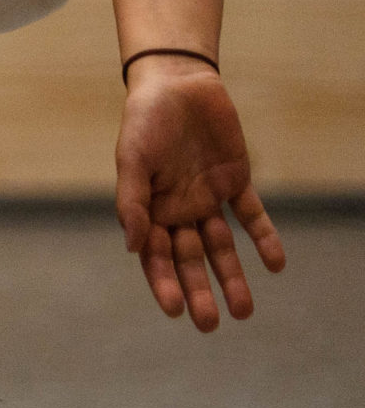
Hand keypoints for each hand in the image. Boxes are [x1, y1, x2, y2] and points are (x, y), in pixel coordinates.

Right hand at [113, 60, 285, 329]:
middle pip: (191, 260)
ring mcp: (208, 198)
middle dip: (201, 291)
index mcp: (149, 210)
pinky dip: (264, 239)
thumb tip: (134, 247)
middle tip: (212, 324)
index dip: (164, 283)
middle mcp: (179, 211)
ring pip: (223, 246)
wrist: (177, 83)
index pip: (156, 257)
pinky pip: (252, 215)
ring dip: (234, 276)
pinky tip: (276, 264)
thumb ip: (132, 203)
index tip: (176, 310)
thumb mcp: (131, 160)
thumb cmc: (144, 121)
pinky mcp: (236, 181)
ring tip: (244, 311)